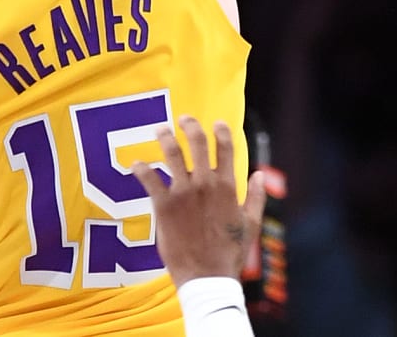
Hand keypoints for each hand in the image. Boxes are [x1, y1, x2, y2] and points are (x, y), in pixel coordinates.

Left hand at [132, 117, 267, 286]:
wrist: (208, 277)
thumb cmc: (230, 253)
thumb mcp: (250, 224)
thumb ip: (255, 197)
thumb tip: (260, 174)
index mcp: (227, 187)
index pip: (226, 150)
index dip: (221, 132)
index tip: (217, 122)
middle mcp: (205, 185)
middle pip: (197, 144)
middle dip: (190, 126)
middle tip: (183, 118)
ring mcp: (183, 193)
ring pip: (172, 154)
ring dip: (165, 138)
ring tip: (160, 130)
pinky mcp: (164, 205)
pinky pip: (148, 179)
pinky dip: (140, 168)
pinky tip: (135, 164)